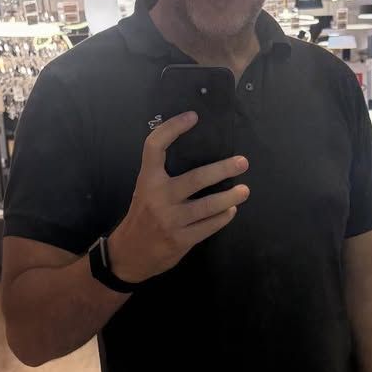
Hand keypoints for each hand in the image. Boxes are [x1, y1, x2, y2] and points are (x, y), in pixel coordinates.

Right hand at [107, 112, 249, 284]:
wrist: (128, 254)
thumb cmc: (141, 217)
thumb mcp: (145, 190)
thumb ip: (163, 175)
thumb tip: (199, 156)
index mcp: (148, 180)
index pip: (155, 146)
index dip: (173, 128)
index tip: (193, 117)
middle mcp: (158, 197)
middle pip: (196, 178)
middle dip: (223, 169)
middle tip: (242, 162)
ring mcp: (171, 220)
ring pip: (208, 206)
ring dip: (230, 197)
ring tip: (244, 190)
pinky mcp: (181, 240)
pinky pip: (209, 226)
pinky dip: (223, 217)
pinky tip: (230, 211)